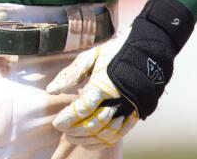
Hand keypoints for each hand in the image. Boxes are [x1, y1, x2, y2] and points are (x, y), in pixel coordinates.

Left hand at [46, 26, 138, 148]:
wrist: (144, 55)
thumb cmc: (113, 54)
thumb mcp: (90, 58)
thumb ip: (70, 74)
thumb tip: (51, 89)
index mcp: (104, 85)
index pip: (84, 108)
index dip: (69, 118)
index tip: (57, 122)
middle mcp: (117, 101)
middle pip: (93, 124)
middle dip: (74, 130)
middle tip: (61, 130)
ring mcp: (127, 110)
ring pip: (105, 133)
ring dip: (86, 138)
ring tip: (71, 137)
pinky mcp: (133, 116)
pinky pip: (117, 136)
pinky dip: (101, 142)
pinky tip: (88, 142)